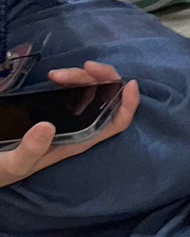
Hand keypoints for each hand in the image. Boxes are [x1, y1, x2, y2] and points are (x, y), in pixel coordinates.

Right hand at [0, 63, 139, 188]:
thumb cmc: (4, 170)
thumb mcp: (14, 164)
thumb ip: (30, 149)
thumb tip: (47, 126)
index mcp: (79, 142)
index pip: (116, 123)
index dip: (129, 105)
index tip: (131, 84)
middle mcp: (80, 128)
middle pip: (105, 99)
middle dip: (102, 79)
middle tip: (84, 66)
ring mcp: (69, 118)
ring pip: (89, 91)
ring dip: (80, 77)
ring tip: (55, 75)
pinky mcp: (55, 110)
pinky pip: (73, 91)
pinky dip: (70, 80)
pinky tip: (54, 77)